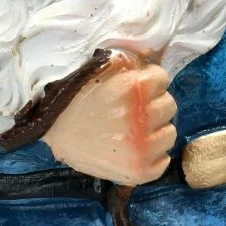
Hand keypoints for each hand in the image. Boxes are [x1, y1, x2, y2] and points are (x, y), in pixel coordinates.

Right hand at [44, 56, 176, 185]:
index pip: (163, 79)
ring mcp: (141, 147)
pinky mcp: (139, 171)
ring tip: (133, 130)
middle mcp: (140, 117)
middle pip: (169, 105)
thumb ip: (132, 62)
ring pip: (170, 133)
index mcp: (133, 89)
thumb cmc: (81, 98)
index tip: (136, 89)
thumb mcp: (104, 69)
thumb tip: (156, 55)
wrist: (56, 131)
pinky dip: (153, 155)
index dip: (149, 82)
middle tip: (133, 110)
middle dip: (153, 105)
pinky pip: (164, 161)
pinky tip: (134, 148)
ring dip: (155, 130)